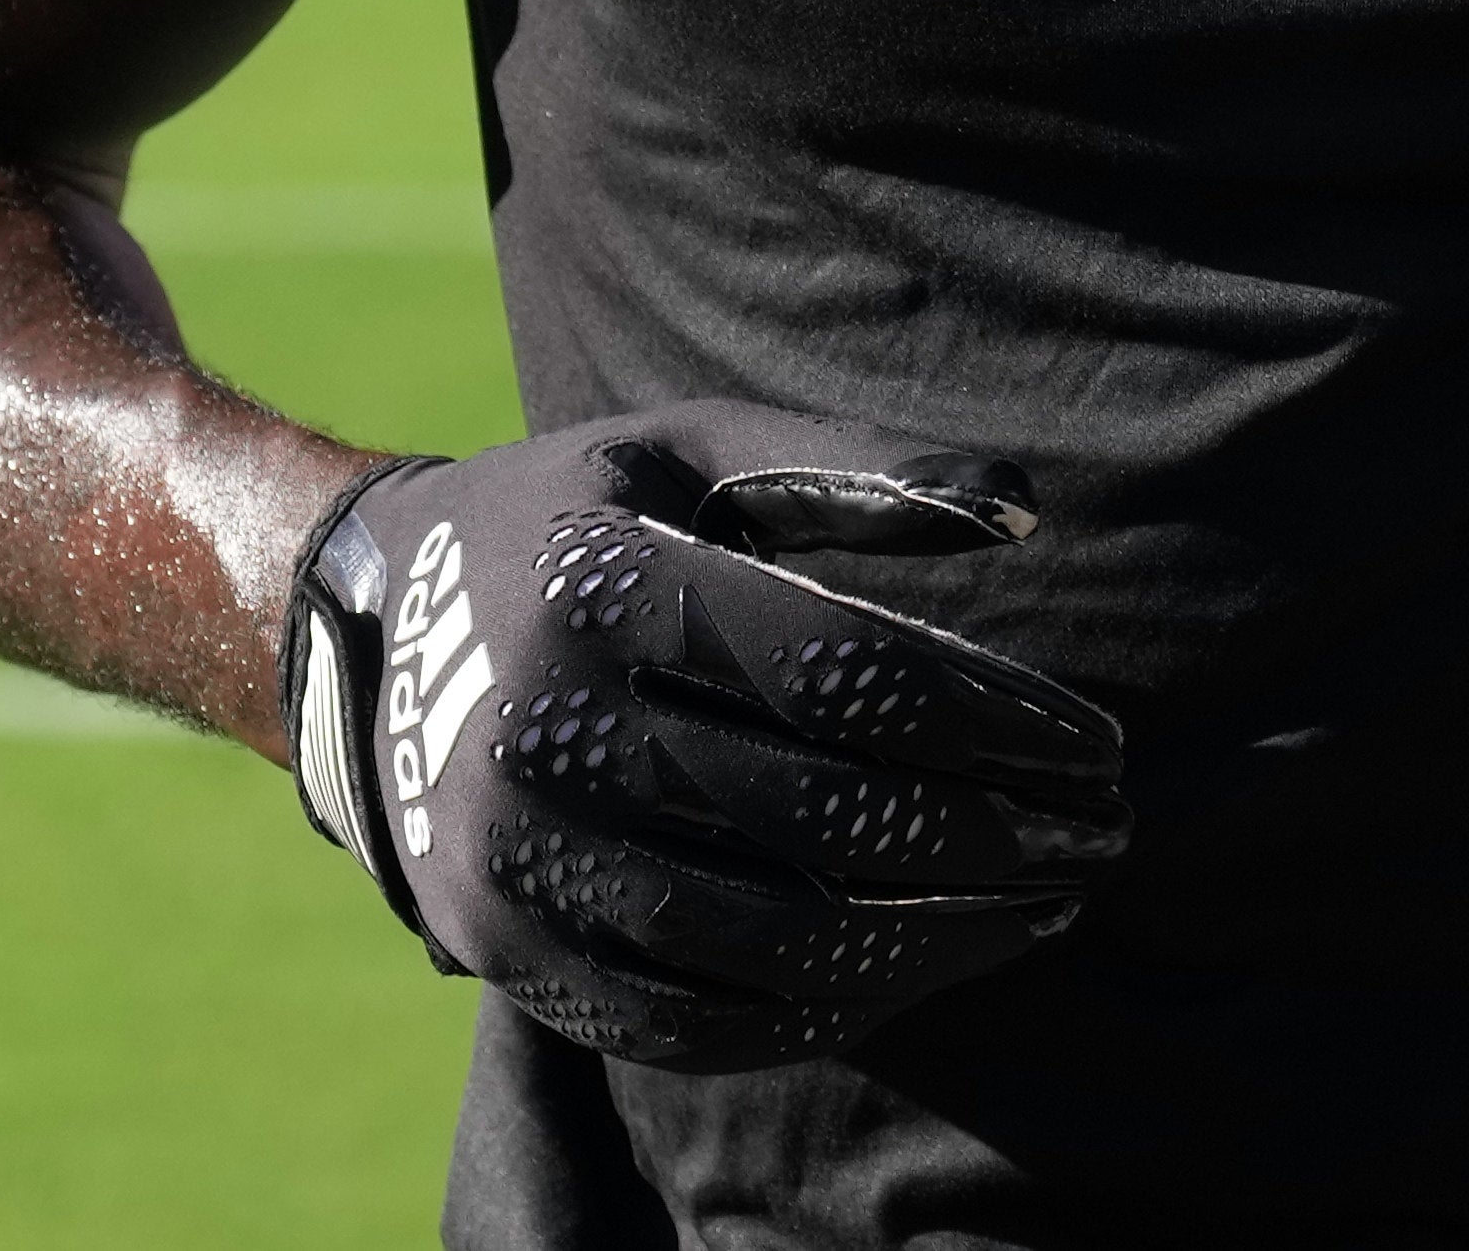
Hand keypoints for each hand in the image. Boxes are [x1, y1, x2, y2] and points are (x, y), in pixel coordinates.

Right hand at [280, 405, 1126, 1070]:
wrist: (364, 640)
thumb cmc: (581, 521)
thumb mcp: (695, 450)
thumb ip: (859, 471)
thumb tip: (1030, 511)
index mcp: (603, 584)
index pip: (850, 676)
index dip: (997, 719)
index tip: (1100, 746)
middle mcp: (545, 729)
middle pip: (829, 818)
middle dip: (995, 839)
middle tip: (1104, 836)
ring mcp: (517, 860)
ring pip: (774, 942)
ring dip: (939, 942)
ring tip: (1043, 909)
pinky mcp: (509, 953)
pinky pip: (697, 1018)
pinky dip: (828, 1009)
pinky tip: (922, 967)